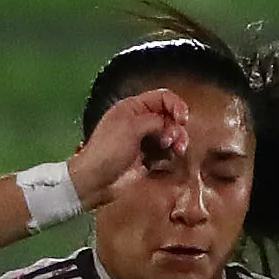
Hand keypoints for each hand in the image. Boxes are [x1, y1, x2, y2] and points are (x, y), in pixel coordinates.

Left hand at [66, 89, 191, 208]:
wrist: (96, 181)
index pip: (162, 97)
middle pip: (169, 117)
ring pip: (170, 135)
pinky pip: (165, 152)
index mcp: (133, 107)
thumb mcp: (132, 127)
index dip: (176, 105)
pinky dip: (169, 155)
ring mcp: (143, 140)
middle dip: (177, 128)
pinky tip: (165, 161)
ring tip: (177, 151)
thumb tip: (170, 125)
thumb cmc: (107, 151)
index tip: (182, 119)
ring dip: (177, 141)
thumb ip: (155, 120)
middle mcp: (139, 121)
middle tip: (174, 142)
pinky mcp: (146, 157)